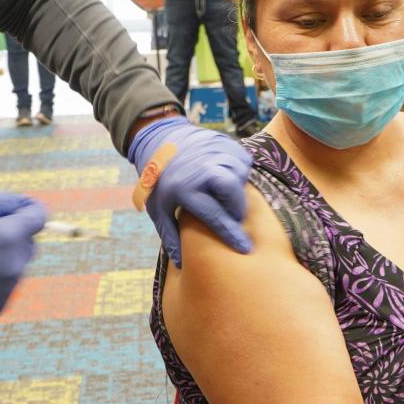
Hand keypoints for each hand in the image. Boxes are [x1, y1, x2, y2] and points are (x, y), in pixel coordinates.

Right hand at [0, 191, 45, 324]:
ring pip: (16, 266)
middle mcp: (14, 265)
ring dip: (2, 258)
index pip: (39, 217)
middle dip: (12, 234)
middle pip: (28, 243)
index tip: (16, 208)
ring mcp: (7, 289)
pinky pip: (4, 286)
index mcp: (8, 237)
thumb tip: (27, 204)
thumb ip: (2, 200)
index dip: (28, 209)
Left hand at [128, 116, 253, 266]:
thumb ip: (169, 235)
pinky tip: (225, 174)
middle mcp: (201, 169)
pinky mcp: (226, 143)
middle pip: (232, 190)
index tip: (244, 248)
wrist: (162, 140)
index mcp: (184, 189)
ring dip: (237, 189)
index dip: (231, 234)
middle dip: (237, 206)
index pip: (214, 215)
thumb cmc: (161, 180)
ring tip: (223, 192)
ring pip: (240, 176)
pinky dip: (239, 171)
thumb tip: (180, 263)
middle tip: (233, 214)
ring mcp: (215, 153)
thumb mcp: (158, 208)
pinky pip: (243, 162)